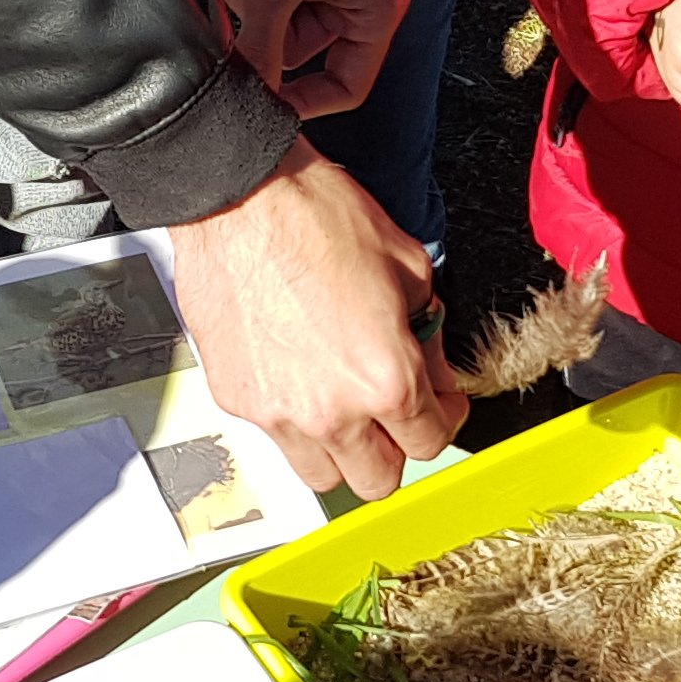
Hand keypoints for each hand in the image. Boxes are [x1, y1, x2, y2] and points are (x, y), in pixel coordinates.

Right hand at [165, 142, 467, 500]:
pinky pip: (275, 436)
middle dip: (395, 449)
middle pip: (378, 480)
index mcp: (386, 379)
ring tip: (343, 408)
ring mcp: (279, 414)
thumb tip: (431, 367)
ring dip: (342, 451)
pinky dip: (292, 421)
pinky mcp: (237, 400)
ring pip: (323, 476)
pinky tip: (297, 376)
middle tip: (393, 414)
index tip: (438, 404)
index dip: (443, 419)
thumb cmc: (316, 218)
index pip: (430, 442)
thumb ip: (427, 333)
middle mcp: (332, 411)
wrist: (238, 201)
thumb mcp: (409, 267)